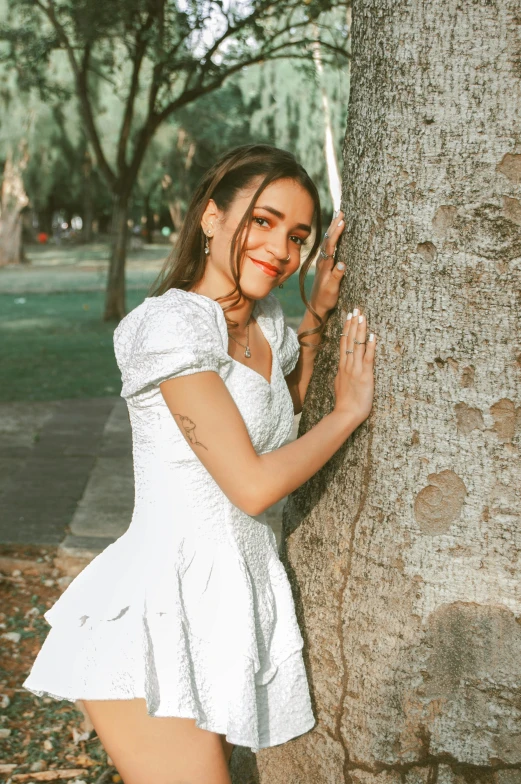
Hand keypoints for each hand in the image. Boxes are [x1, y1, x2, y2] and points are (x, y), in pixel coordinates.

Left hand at [309, 210, 345, 318]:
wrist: (316, 307)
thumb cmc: (325, 299)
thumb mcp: (332, 290)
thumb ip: (336, 277)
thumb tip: (342, 263)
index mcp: (325, 265)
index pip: (330, 245)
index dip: (336, 233)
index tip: (342, 221)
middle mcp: (323, 261)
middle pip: (328, 240)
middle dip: (334, 225)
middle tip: (341, 211)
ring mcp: (323, 262)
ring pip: (328, 241)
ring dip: (333, 229)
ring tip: (339, 216)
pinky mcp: (325, 264)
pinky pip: (329, 246)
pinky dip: (332, 236)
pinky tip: (335, 232)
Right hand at [333, 308, 375, 425]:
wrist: (345, 414)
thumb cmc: (344, 403)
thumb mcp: (340, 384)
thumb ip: (342, 374)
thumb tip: (343, 369)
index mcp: (342, 367)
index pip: (344, 343)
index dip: (347, 328)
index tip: (348, 316)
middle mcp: (348, 365)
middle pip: (350, 340)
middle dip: (353, 323)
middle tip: (356, 309)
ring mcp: (356, 369)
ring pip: (357, 345)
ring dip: (360, 329)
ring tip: (362, 315)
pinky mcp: (365, 376)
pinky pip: (368, 358)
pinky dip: (370, 346)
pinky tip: (372, 335)